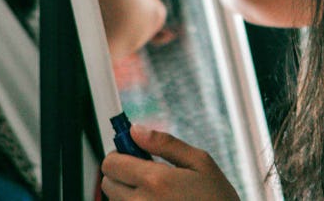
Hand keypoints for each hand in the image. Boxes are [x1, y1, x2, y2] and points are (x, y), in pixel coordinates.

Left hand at [101, 125, 239, 199]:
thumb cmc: (216, 198)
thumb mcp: (200, 162)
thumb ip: (164, 143)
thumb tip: (134, 130)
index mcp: (155, 181)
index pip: (111, 163)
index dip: (121, 153)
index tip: (135, 151)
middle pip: (108, 183)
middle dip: (123, 172)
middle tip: (148, 171)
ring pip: (116, 200)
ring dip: (128, 192)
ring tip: (157, 191)